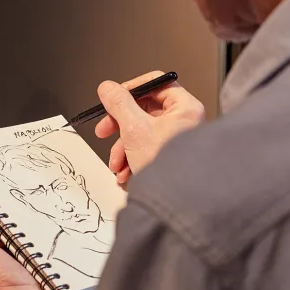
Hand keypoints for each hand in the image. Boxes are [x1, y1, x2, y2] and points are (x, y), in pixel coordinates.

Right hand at [96, 70, 204, 184]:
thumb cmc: (168, 168)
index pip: (155, 83)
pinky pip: (146, 149)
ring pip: (141, 133)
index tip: (112, 99)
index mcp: (185, 108)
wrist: (176, 205)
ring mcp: (178, 141)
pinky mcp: (170, 157)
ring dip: (123, 148)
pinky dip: (132, 159)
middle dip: (120, 126)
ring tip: (117, 164)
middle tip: (104, 130)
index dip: (130, 89)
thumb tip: (107, 88)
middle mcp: (185, 122)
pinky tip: (126, 174)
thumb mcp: (134, 129)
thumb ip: (118, 104)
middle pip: (144, 110)